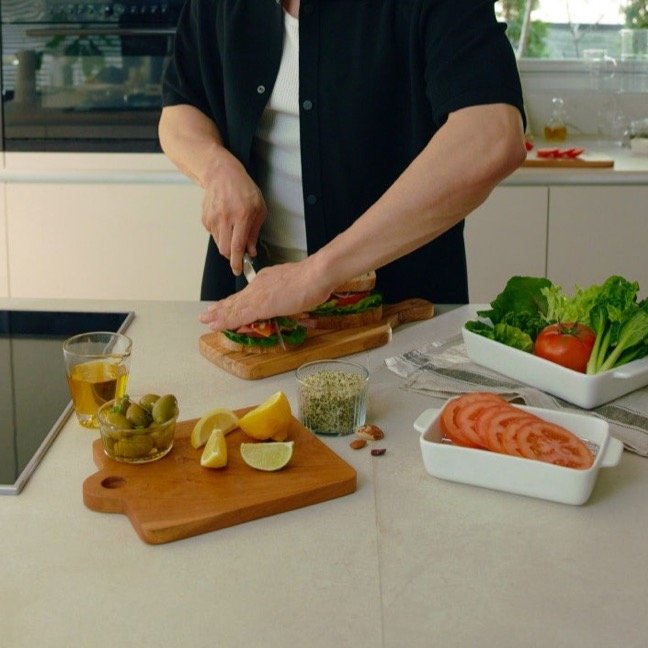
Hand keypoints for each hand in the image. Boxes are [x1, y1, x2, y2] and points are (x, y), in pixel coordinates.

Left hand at [199, 259, 333, 330]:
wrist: (316, 275)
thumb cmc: (313, 281)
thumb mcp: (297, 286)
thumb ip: (288, 292)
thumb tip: (287, 299)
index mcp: (267, 280)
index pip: (247, 294)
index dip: (234, 302)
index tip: (225, 306)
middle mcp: (258, 286)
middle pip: (236, 299)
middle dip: (221, 308)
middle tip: (207, 314)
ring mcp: (257, 296)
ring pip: (233, 307)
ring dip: (218, 315)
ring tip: (205, 319)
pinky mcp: (259, 306)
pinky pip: (237, 316)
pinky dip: (224, 321)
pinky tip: (215, 325)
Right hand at [201, 155, 266, 274]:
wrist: (221, 174)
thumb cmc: (244, 190)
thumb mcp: (259, 209)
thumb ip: (254, 232)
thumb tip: (251, 251)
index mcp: (242, 215)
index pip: (237, 246)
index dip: (237, 262)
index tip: (238, 271)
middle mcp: (226, 218)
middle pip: (226, 250)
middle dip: (233, 256)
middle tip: (240, 252)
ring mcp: (213, 218)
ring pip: (220, 244)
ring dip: (228, 244)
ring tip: (234, 230)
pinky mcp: (205, 219)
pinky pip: (214, 235)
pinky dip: (221, 235)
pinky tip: (226, 222)